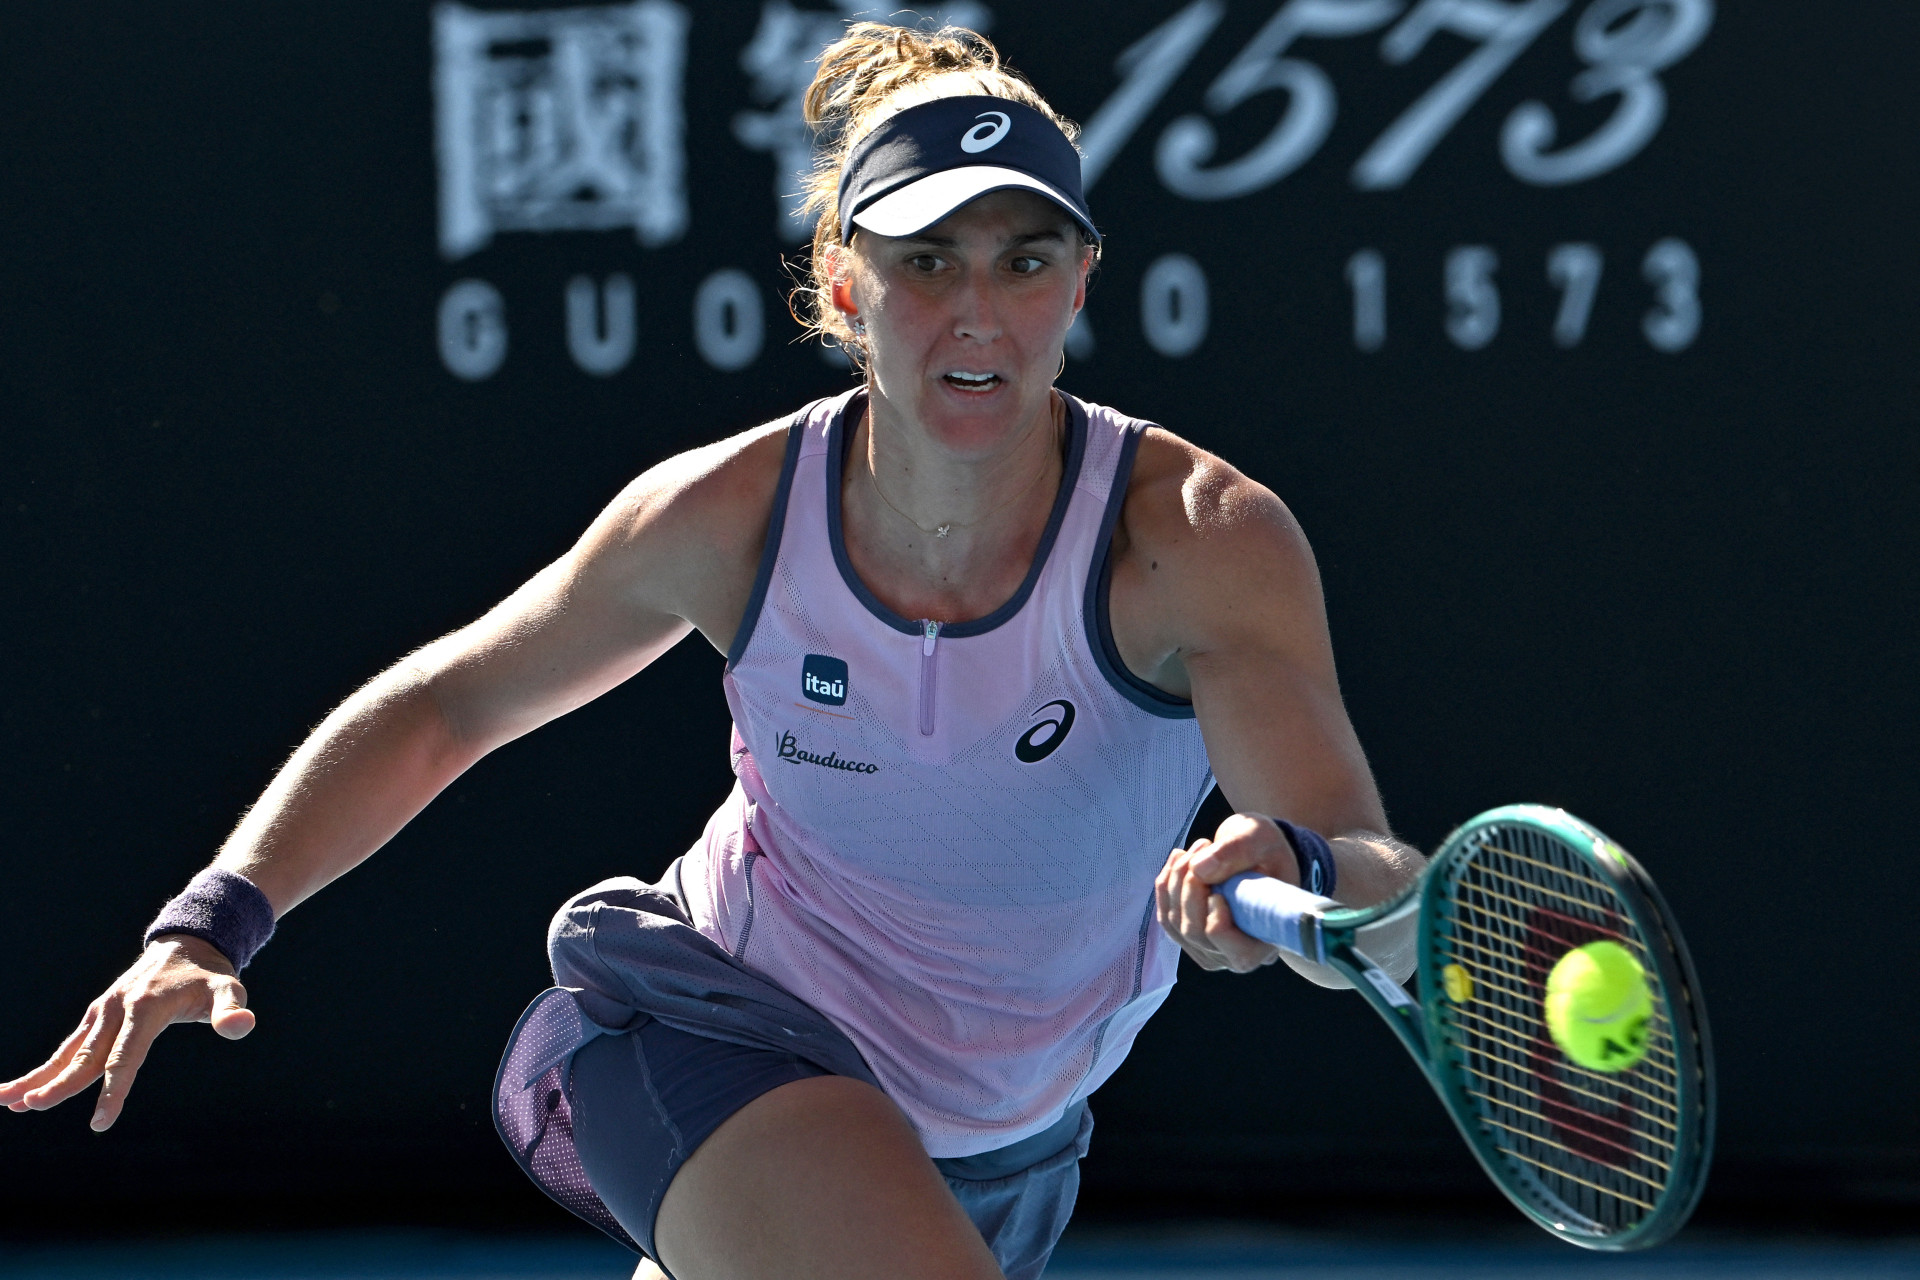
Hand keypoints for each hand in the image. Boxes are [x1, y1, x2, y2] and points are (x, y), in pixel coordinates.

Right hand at [0, 935, 254, 1130]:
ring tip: (5, 1102)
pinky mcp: (95, 1016)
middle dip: (60, 1083)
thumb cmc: (209, 975)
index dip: (114, 1091)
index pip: (127, 1057)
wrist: (186, 945)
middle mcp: (117, 1009)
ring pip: (67, 1052)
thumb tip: (242, 1027)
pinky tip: (17, 1093)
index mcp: (146, 1008)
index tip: (101, 1123)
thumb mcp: (227, 988)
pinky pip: (67, 1047)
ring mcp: (102, 1012)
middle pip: (88, 1056)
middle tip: (34, 1107)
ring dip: (36, 1078)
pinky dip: (42, 1069)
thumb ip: (232, 1010)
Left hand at [1154, 812, 1302, 973]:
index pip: (1241, 955)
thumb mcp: (1260, 838)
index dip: (1220, 925)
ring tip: (1199, 847)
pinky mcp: (1190, 936)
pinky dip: (1166, 886)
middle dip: (1191, 888)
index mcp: (1269, 940)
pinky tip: (1178, 860)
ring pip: (1177, 924)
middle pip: (1197, 934)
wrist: (1257, 854)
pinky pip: (1167, 918)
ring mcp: (1211, 949)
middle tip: (1204, 847)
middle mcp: (1239, 953)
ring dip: (1177, 880)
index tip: (1217, 892)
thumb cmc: (1266, 850)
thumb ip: (1236, 851)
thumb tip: (1198, 870)